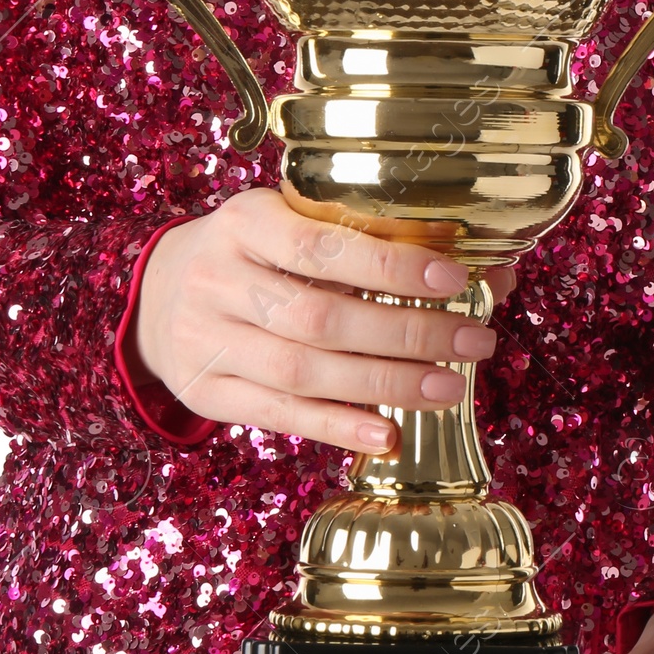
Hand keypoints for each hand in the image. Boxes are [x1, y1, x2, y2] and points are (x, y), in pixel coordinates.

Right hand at [127, 188, 514, 453]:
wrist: (158, 295)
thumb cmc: (252, 255)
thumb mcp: (292, 225)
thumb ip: (375, 244)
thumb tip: (494, 271)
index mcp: (244, 220)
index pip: (322, 246)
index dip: (391, 266)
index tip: (456, 281)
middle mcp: (218, 278)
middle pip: (319, 316)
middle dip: (406, 334)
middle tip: (475, 341)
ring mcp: (206, 340)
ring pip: (302, 371)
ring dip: (384, 384)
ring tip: (448, 386)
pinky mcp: (206, 392)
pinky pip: (279, 415)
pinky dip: (338, 427)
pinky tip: (388, 432)